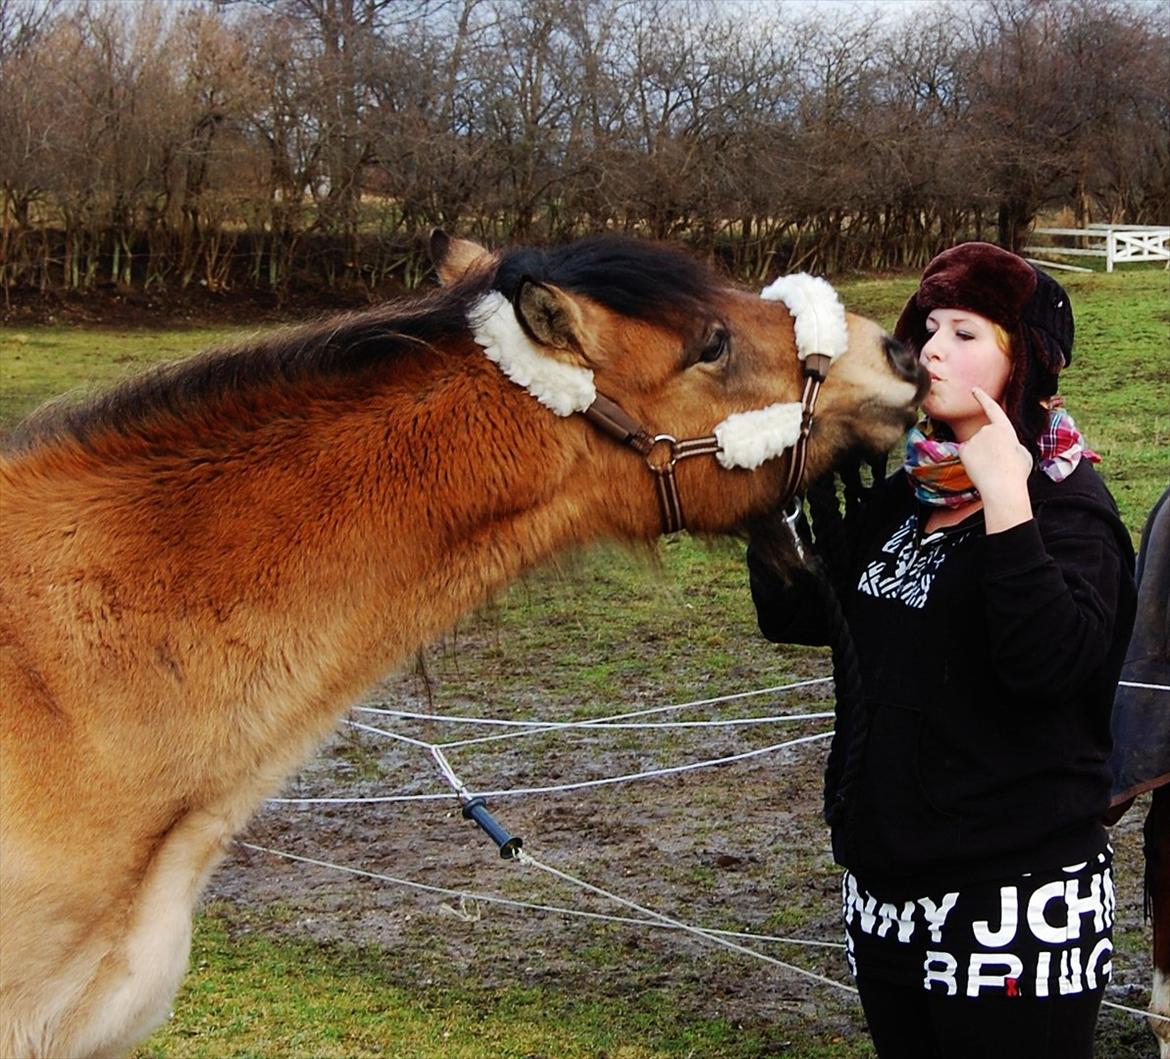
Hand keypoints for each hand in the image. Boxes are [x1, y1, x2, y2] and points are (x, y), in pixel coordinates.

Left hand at [959, 387, 1033, 532]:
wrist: (1003, 486)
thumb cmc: (1016, 473)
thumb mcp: (1022, 453)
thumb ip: (1010, 443)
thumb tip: (1003, 445)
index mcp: (1005, 428)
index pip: (992, 408)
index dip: (982, 398)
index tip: (974, 389)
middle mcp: (987, 429)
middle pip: (984, 438)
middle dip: (989, 450)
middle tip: (998, 464)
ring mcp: (974, 439)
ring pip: (975, 447)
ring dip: (981, 456)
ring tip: (992, 468)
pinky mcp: (963, 450)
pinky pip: (966, 454)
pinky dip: (971, 462)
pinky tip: (979, 469)